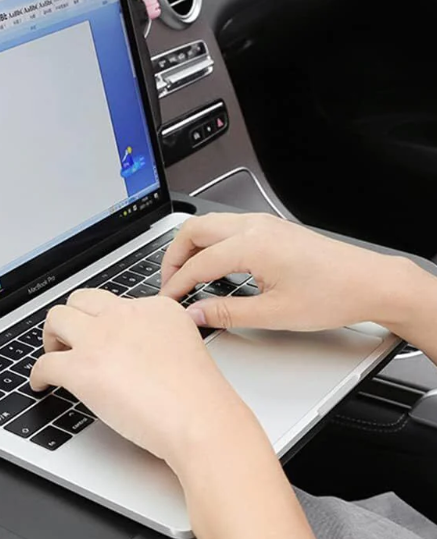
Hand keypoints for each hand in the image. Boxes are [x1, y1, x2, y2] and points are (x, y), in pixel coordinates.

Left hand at [30, 289, 246, 464]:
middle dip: (71, 319)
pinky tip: (42, 384)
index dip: (102, 321)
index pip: (114, 303)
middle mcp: (124, 315)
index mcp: (153, 308)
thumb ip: (158, 339)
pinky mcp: (81, 368)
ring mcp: (100, 339)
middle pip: (80, 300)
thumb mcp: (185, 346)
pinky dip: (38, 374)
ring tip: (54, 356)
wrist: (200, 420)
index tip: (98, 336)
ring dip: (50, 337)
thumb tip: (135, 352)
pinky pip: (44, 363)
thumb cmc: (198, 398)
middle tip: (69, 340)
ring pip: (56, 318)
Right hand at [160, 213, 410, 331]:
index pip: (197, 264)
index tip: (168, 302)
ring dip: (190, 248)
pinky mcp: (271, 228)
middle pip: (193, 230)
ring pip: (208, 225)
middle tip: (169, 285)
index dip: (176, 285)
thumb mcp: (273, 313)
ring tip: (186, 276)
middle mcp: (255, 226)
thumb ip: (226, 313)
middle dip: (173, 257)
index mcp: (252, 245)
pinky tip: (212, 267)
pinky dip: (209, 244)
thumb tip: (195, 315)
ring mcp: (264, 224)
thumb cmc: (333, 294)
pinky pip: (226, 228)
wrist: (370, 283)